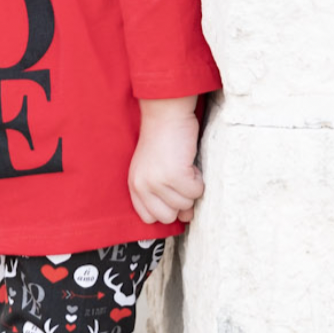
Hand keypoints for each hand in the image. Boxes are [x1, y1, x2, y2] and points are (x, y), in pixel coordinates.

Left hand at [128, 97, 203, 224]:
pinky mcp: (175, 175)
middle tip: (180, 180)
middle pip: (168, 218)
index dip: (166, 209)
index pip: (148, 218)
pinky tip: (190, 164)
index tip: (171, 194)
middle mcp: (143, 186)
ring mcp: (158, 181)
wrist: (166, 114)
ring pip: (185, 205)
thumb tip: (185, 218)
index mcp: (134, 185)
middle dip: (180, 201)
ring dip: (191, 187)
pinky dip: (199, 179)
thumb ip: (162, 194)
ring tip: (184, 168)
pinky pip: (196, 191)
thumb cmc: (162, 139)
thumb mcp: (152, 169)